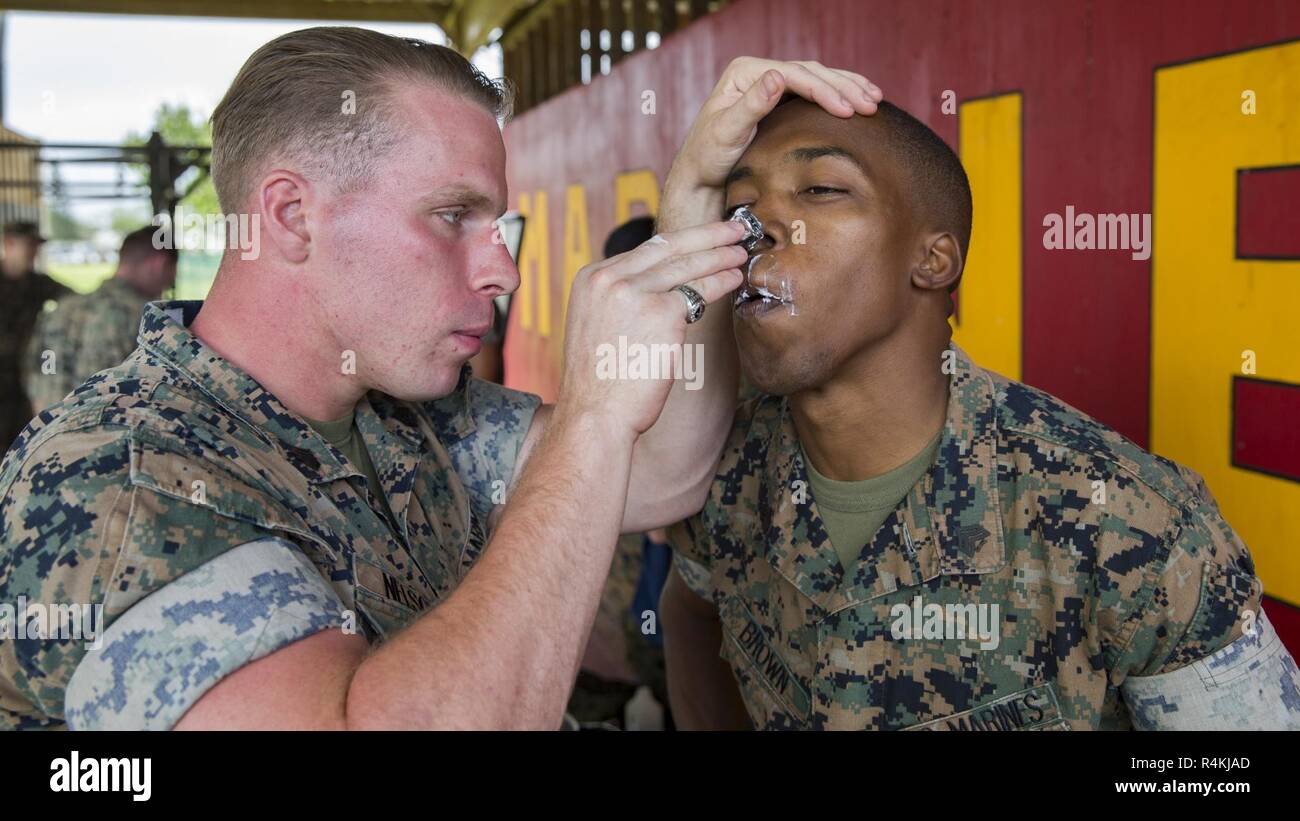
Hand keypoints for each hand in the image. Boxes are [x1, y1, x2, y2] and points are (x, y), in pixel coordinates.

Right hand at [556, 220, 748, 437]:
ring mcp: (635, 291)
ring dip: (720, 255)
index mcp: (591, 277)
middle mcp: (609, 277)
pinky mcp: (662, 312)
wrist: (595, 414)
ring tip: (741, 250)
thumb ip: (620, 299)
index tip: (699, 238)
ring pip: (688, 265)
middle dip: (707, 234)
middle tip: (733, 227)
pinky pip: (700, 291)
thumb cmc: (601, 382)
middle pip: (668, 246)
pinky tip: (735, 279)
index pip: (645, 250)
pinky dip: (721, 283)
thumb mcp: (598, 325)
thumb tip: (659, 288)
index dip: (679, 242)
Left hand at [661, 58, 881, 229]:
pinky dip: (837, 94)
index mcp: (744, 72)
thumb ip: (751, 105)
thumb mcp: (726, 132)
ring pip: (817, 78)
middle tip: (871, 104)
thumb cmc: (709, 157)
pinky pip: (814, 91)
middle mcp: (758, 72)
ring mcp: (769, 84)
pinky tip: (857, 100)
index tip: (847, 110)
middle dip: (844, 87)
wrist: (701, 176)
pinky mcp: (778, 100)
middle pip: (810, 72)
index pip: (794, 75)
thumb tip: (778, 77)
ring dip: (847, 87)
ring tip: (874, 99)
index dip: (824, 90)